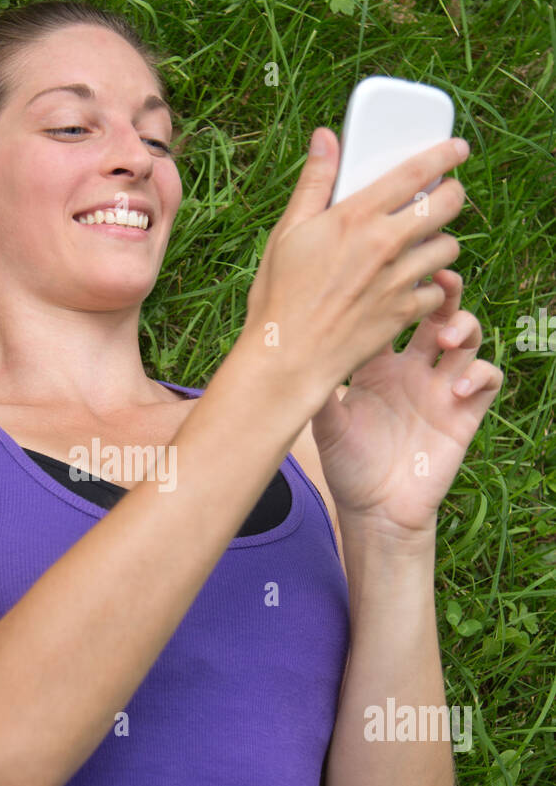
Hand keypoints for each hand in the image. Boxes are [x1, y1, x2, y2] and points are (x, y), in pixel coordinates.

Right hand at [240, 127, 472, 411]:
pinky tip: (411, 286)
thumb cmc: (280, 296)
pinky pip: (438, 290)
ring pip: (449, 247)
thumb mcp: (288, 232)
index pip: (416, 171)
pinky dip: (430, 287)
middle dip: (452, 195)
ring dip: (440, 243)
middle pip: (448, 204)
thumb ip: (314, 183)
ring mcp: (399, 279)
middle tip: (443, 197)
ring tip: (422, 246)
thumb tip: (325, 137)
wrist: (289, 358)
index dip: (444, 154)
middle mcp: (385, 243)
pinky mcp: (405, 312)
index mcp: (356, 216)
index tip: (456, 148)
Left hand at [309, 270, 503, 535]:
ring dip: (464, 325)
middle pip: (436, 312)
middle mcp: (413, 368)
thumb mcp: (326, 425)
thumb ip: (319, 389)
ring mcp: (441, 388)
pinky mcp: (465, 413)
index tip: (391, 273)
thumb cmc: (347, 467)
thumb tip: (296, 352)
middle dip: (442, 291)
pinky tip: (459, 384)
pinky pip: (487, 378)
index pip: (392, 314)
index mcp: (378, 365)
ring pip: (467, 337)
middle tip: (438, 280)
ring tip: (445, 336)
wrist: (374, 511)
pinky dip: (481, 372)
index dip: (396, 292)